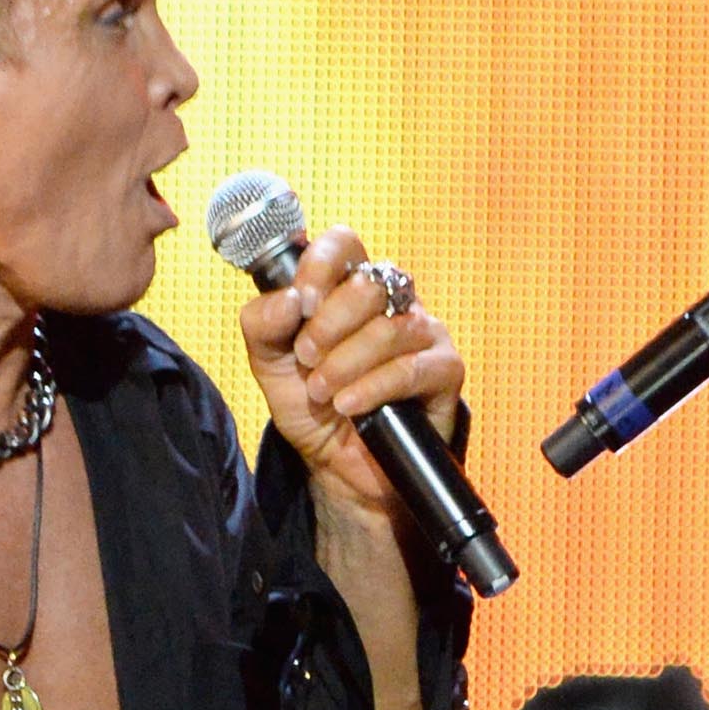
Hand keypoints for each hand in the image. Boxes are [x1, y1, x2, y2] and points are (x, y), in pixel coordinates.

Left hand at [238, 226, 466, 520]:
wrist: (339, 466)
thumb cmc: (312, 405)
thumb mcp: (270, 364)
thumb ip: (263, 324)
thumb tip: (288, 300)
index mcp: (348, 286)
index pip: (343, 243)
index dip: (319, 266)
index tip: (300, 304)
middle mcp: (391, 299)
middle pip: (367, 284)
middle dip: (328, 326)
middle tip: (307, 359)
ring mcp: (423, 331)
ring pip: (387, 329)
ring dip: (344, 364)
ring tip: (323, 393)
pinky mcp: (445, 369)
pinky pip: (410, 368)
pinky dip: (372, 388)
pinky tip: (350, 406)